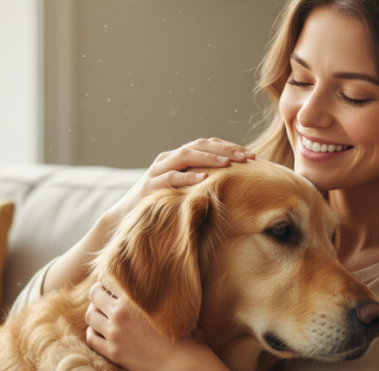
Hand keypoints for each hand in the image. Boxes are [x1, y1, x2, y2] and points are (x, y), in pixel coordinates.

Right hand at [41, 138, 253, 295]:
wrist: (126, 218)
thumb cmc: (162, 206)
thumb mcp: (185, 191)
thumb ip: (203, 183)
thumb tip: (237, 186)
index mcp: (179, 158)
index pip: (207, 144)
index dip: (229, 147)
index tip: (252, 156)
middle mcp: (168, 159)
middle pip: (199, 145)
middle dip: (225, 150)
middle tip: (247, 157)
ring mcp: (157, 170)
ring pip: (185, 156)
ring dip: (208, 158)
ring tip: (228, 164)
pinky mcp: (149, 185)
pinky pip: (170, 178)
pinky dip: (187, 177)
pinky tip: (203, 179)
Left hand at [84, 282, 204, 370]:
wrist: (180, 361)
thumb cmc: (180, 331)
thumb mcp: (168, 304)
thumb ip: (151, 291)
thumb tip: (146, 279)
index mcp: (132, 299)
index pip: (107, 280)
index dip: (108, 280)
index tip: (112, 284)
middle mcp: (119, 314)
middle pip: (94, 295)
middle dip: (98, 293)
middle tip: (104, 297)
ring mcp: (114, 334)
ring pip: (90, 317)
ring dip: (94, 312)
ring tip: (102, 313)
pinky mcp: (113, 352)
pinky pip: (91, 339)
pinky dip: (92, 332)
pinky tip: (100, 331)